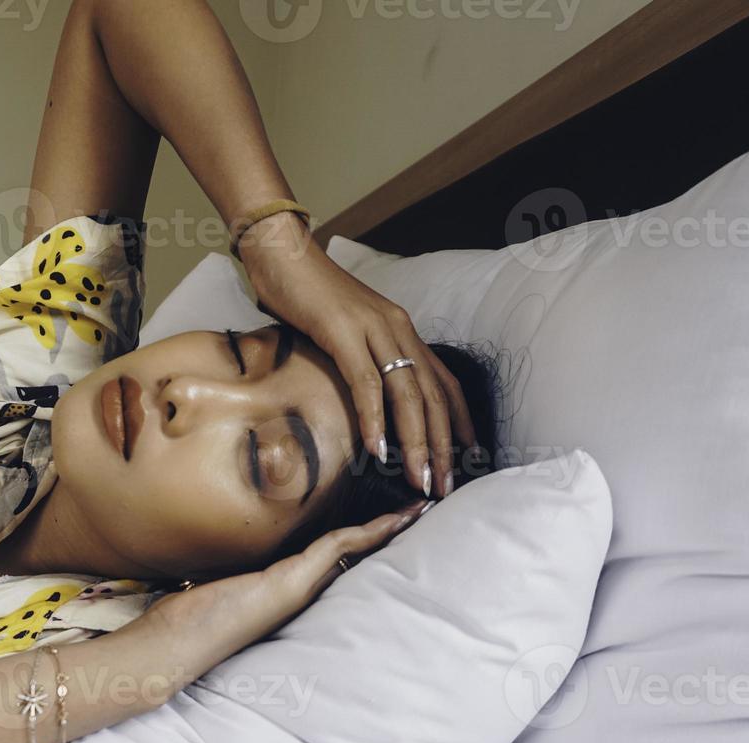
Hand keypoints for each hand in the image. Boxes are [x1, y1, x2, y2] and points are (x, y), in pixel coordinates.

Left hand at [122, 501, 430, 672]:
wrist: (170, 651)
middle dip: (390, 534)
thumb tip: (229, 560)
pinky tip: (392, 518)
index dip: (366, 539)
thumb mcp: (214, 586)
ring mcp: (298, 591)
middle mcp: (299, 594)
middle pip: (356, 559)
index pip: (336, 560)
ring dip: (388, 530)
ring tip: (420, 509)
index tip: (391, 519)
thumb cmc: (185, 622)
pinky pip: (337, 549)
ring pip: (354, 553)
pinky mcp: (289, 585)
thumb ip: (232, 572)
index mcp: (286, 591)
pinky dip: (367, 532)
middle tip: (425, 509)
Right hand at [238, 212, 478, 498]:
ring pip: (406, 394)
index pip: (442, 382)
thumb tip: (367, 393)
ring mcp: (372, 329)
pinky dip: (373, 419)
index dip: (458, 422)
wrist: (282, 251)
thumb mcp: (345, 329)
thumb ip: (362, 356)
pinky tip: (376, 449)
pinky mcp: (342, 331)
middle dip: (441, 446)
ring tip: (419, 478)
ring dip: (415, 442)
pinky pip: (365, 382)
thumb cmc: (307, 293)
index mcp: (401, 330)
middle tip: (444, 486)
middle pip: (431, 396)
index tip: (466, 458)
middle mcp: (397, 329)